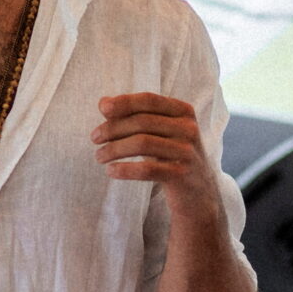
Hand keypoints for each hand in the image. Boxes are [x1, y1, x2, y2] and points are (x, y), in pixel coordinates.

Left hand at [92, 94, 215, 209]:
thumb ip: (134, 115)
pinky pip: (147, 169)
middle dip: (113, 128)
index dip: (124, 102)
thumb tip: (104, 103)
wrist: (198, 192)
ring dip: (114, 149)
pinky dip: (125, 169)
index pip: (149, 100)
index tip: (103, 110)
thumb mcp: (158, 132)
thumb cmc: (170, 155)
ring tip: (99, 156)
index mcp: (183, 111)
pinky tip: (111, 171)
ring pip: (142, 143)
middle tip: (94, 138)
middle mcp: (188, 128)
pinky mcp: (181, 175)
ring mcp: (186, 152)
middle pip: (142, 122)